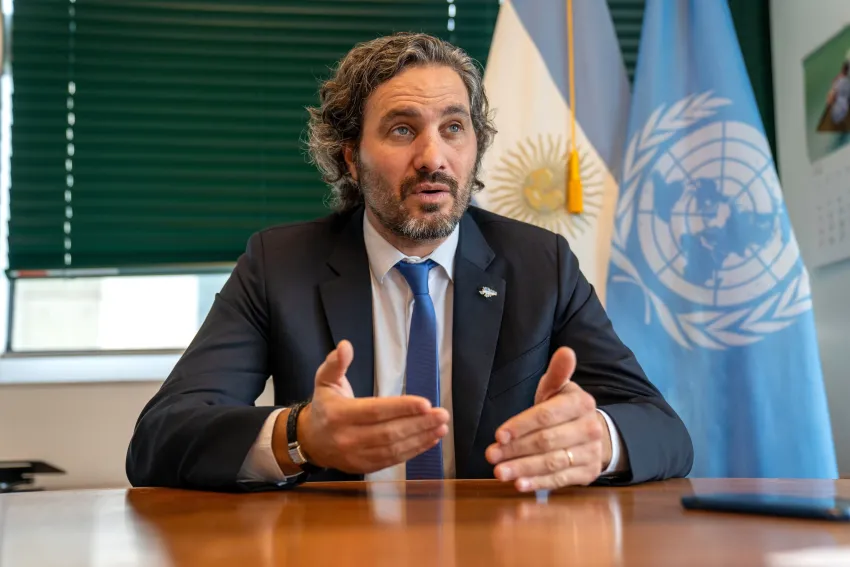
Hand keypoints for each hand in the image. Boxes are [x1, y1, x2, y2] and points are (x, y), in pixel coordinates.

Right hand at [294, 340, 449, 473]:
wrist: (311, 441)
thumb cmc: (325, 406)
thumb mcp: (325, 380)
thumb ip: (335, 363)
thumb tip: (345, 346)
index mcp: (338, 415)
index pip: (375, 411)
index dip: (401, 408)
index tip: (425, 403)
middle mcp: (347, 438)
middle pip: (388, 433)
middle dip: (419, 424)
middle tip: (442, 414)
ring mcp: (356, 456)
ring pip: (393, 449)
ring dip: (421, 438)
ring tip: (441, 427)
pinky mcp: (365, 467)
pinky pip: (393, 460)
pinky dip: (414, 451)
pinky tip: (430, 440)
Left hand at [485, 347, 609, 491]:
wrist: (595, 433)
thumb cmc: (565, 409)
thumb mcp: (559, 388)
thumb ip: (558, 373)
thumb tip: (565, 351)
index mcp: (580, 403)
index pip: (546, 416)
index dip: (520, 426)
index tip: (498, 435)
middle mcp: (589, 428)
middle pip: (546, 441)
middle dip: (515, 449)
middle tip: (490, 455)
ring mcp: (590, 452)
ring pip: (552, 462)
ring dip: (523, 468)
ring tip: (499, 472)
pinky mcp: (588, 473)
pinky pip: (560, 480)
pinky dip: (538, 483)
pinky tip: (519, 485)